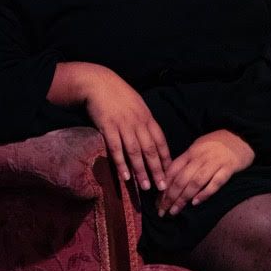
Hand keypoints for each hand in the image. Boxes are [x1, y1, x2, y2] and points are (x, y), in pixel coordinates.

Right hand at [79, 66, 171, 189]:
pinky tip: (125, 176)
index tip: (171, 173)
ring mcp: (123, 125)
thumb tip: (152, 139)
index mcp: (147, 118)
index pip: (160, 141)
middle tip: (163, 187)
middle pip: (150, 149)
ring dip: (141, 170)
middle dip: (157, 169)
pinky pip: (116, 148)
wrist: (99, 83)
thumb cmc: (119, 95)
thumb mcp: (138, 106)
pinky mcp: (108, 127)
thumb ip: (145, 122)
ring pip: (135, 151)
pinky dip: (121, 163)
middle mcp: (138, 123)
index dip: (166, 158)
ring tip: (146, 186)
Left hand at [157, 129, 254, 216]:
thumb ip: (185, 162)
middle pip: (182, 178)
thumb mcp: (198, 148)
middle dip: (170, 197)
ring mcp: (215, 162)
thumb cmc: (217, 144)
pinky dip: (205, 193)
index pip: (173, 170)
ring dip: (183, 198)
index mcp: (191, 152)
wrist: (241, 136)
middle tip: (162, 211)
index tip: (157, 202)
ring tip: (175, 211)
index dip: (163, 187)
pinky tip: (196, 202)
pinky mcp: (228, 168)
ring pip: (195, 182)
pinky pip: (215, 182)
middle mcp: (201, 157)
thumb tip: (169, 180)